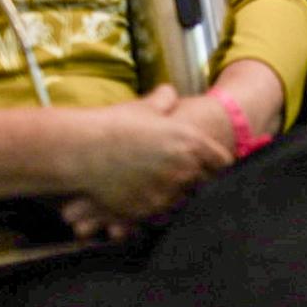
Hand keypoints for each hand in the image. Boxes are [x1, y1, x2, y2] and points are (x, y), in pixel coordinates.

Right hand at [65, 84, 232, 232]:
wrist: (84, 151)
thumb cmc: (117, 125)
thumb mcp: (145, 106)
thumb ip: (164, 100)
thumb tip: (169, 94)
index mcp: (191, 142)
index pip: (222, 162)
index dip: (216, 162)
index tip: (209, 162)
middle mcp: (184, 170)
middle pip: (204, 183)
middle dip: (195, 179)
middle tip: (180, 172)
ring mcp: (166, 193)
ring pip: (182, 200)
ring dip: (174, 194)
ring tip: (157, 182)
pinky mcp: (146, 210)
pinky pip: (159, 212)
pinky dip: (153, 204)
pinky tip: (140, 192)